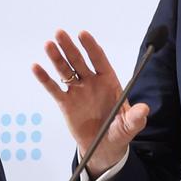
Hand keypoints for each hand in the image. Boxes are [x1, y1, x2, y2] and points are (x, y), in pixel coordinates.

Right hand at [32, 29, 149, 177]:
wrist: (104, 147)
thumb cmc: (119, 131)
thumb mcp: (130, 125)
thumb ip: (135, 117)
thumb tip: (144, 109)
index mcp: (108, 81)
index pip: (99, 59)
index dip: (90, 46)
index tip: (82, 34)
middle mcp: (92, 82)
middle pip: (79, 61)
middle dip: (70, 47)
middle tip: (60, 33)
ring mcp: (78, 91)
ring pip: (65, 71)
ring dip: (56, 58)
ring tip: (48, 45)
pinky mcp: (66, 103)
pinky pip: (54, 89)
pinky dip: (45, 79)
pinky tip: (36, 67)